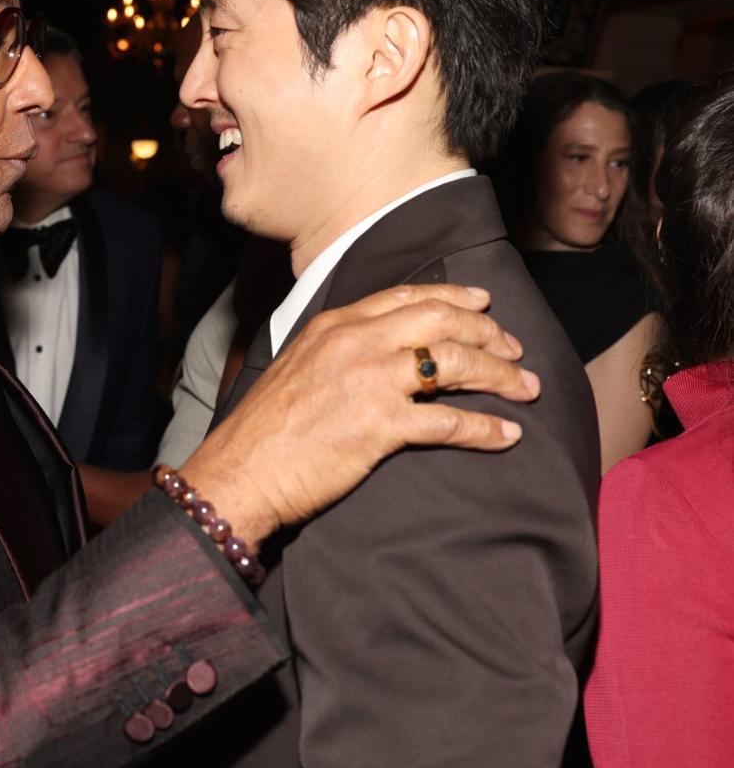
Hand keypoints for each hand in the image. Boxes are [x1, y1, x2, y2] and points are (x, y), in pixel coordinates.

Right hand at [186, 284, 538, 550]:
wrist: (241, 470)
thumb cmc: (264, 430)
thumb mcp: (297, 366)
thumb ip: (337, 350)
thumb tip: (378, 353)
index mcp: (336, 325)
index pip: (408, 297)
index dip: (455, 297)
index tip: (485, 303)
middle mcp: (356, 343)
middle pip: (442, 320)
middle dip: (489, 332)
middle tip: (516, 351)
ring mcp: (369, 381)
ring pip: (454, 362)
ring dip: (500, 375)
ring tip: (526, 389)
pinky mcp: (380, 426)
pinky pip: (450, 422)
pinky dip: (486, 428)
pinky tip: (507, 435)